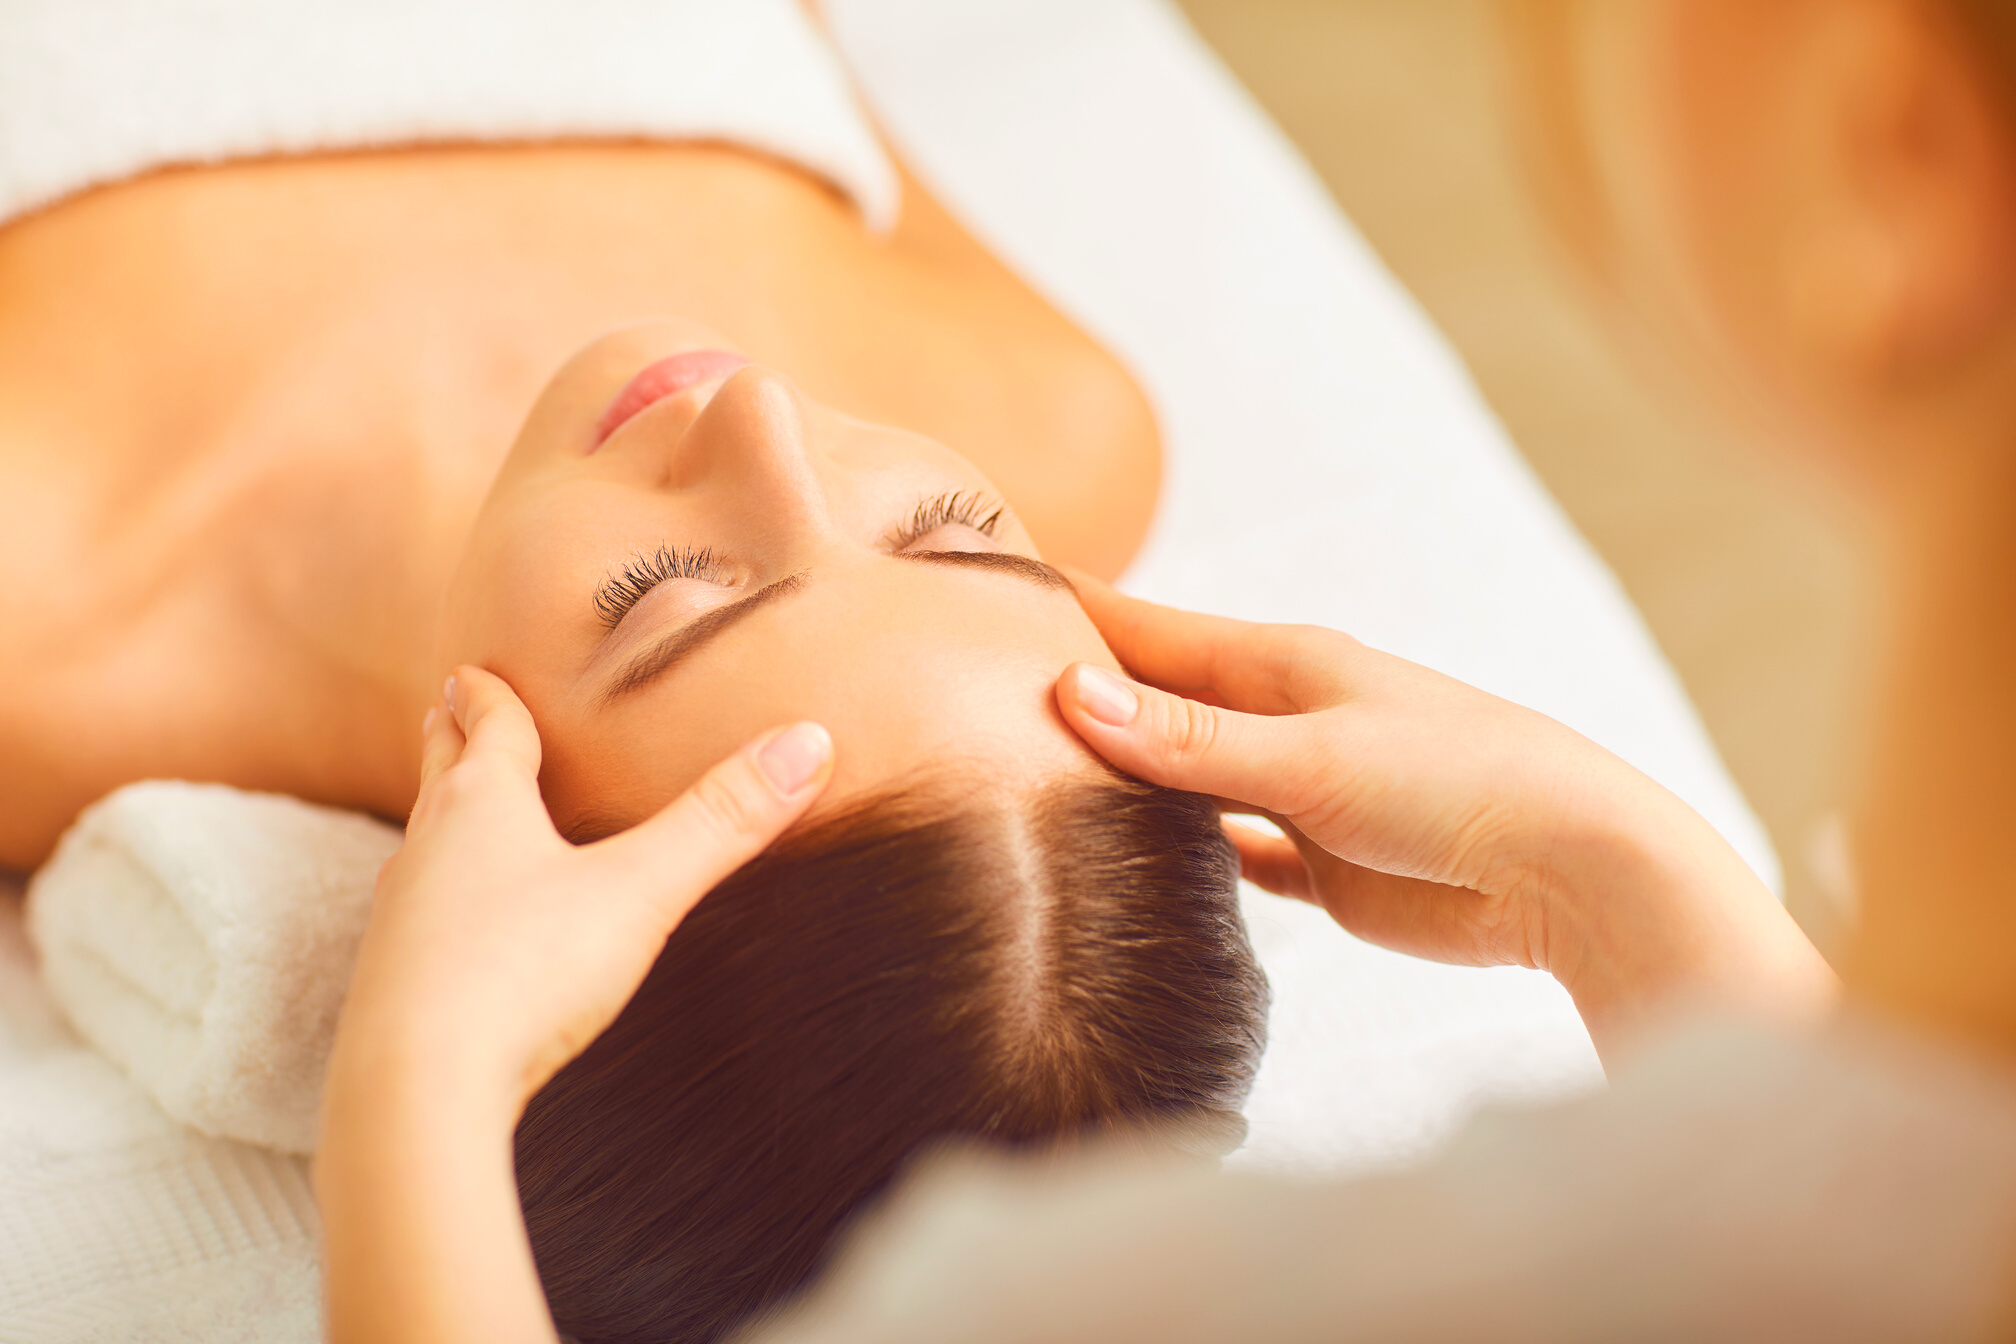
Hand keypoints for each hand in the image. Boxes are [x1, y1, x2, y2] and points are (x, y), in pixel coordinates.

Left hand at [317, 666, 831, 1343]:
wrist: (415, 1092)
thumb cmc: (522, 973)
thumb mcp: (640, 890)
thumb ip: (721, 822)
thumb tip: (810, 741)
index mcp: (481, 807)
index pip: (489, 731)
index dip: (488, 698)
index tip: (471, 671)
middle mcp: (427, 852)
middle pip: (440, 779)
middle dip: (447, 741)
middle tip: (442, 707)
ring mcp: (398, 923)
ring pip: (417, 853)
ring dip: (434, 825)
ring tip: (441, 815)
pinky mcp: (390, 992)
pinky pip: (412, 927)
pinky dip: (430, 907)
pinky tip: (442, 938)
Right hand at [1055, 578, 1835, 1059]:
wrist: (1570, 869)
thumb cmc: (1457, 781)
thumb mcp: (1310, 755)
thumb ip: (1190, 737)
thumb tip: (1069, 690)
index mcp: (1277, 665)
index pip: (1144, 629)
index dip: (1066, 611)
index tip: (980, 586)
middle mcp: (1279, 719)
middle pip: (1154, 701)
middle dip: (1077, 696)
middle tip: (975, 697)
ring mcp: (1296, 791)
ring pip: (1183, 777)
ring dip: (1122, 777)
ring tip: (1028, 779)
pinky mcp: (1318, 863)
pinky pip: (1228, 851)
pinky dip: (1180, 853)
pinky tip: (1134, 863)